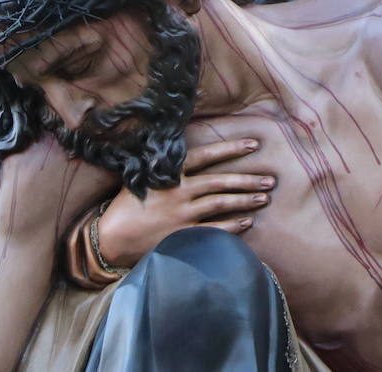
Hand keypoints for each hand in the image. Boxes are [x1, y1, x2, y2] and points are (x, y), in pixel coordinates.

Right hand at [95, 137, 273, 267]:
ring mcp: (182, 215)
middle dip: (248, 179)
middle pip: (220, 181)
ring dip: (245, 200)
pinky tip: (247, 222)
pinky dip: (233, 225)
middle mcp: (179, 192)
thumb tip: (187, 150)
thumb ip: (167, 166)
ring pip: (221, 203)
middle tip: (270, 179)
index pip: (206, 155)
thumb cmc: (128, 204)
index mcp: (170, 173)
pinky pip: (214, 230)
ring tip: (264, 197)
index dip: (231, 149)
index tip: (253, 144)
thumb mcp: (144, 176)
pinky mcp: (183, 236)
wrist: (111, 237)